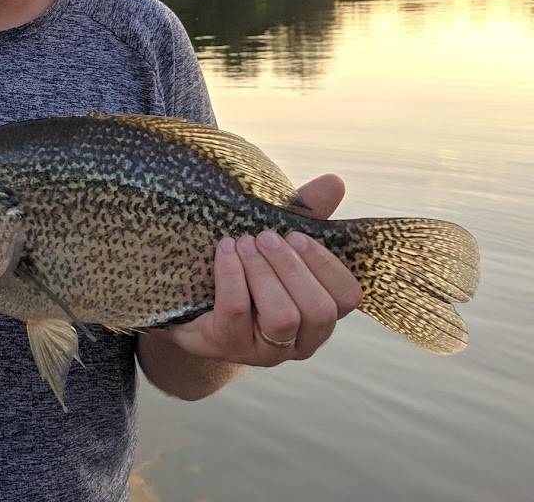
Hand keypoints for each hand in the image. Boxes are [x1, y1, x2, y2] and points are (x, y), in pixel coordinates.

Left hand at [166, 174, 362, 365]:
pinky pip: (237, 312)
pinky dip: (232, 275)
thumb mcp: (275, 242)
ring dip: (263, 272)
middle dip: (291, 267)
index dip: (326, 265)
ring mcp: (265, 351)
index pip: (347, 297)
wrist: (186, 299)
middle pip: (318, 310)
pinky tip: (224, 251)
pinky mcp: (228, 346)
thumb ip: (307, 215)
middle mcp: (300, 340)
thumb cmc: (243, 269)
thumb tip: (335, 182)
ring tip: (243, 243)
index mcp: (320, 314)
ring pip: (283, 317)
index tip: (296, 235)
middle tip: (264, 236)